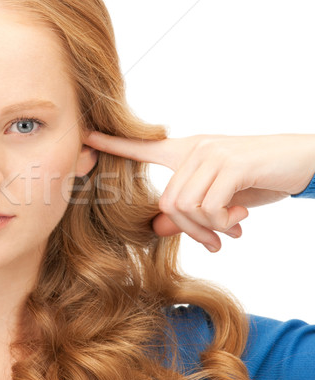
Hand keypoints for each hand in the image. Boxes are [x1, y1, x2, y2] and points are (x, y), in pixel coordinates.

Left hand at [83, 131, 314, 251]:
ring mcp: (211, 154)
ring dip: (208, 230)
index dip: (113, 144)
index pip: (142, 147)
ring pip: (186, 206)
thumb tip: (155, 228)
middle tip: (215, 243)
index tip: (86, 136)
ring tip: (231, 232)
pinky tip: (240, 222)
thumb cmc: (257, 179)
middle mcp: (194, 149)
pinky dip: (222, 223)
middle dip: (190, 231)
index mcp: (186, 152)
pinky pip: (209, 206)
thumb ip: (187, 210)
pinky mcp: (231, 164)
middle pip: (168, 202)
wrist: (302, 160)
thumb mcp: (219, 199)